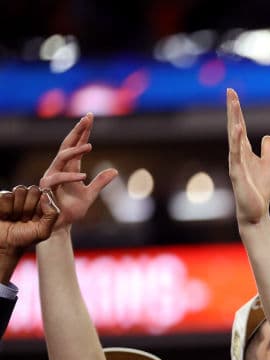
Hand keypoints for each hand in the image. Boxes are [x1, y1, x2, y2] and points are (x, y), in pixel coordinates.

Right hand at [0, 185, 60, 260]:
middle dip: (29, 206)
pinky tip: (5, 216)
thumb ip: (52, 214)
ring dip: (17, 208)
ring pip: (19, 190)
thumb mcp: (44, 231)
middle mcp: (29, 198)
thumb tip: (46, 194)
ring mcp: (15, 197)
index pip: (46, 193)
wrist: (4, 245)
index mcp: (42, 204)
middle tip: (24, 219)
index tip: (36, 219)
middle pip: (33, 190)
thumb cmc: (24, 238)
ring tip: (14, 217)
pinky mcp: (1, 198)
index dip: (41, 206)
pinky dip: (5, 208)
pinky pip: (6, 195)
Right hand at [39, 114, 117, 229]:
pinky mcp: (47, 186)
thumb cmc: (71, 209)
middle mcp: (60, 168)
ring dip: (76, 151)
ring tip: (90, 145)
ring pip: (62, 157)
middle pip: (68, 144)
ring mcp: (52, 175)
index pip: (77, 145)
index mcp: (70, 167)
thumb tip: (115, 170)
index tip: (90, 117)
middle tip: (87, 118)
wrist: (60, 225)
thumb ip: (101, 182)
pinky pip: (59, 177)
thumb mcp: (91, 194)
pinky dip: (71, 176)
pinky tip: (83, 176)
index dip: (83, 131)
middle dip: (77, 130)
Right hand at [226, 88, 269, 225]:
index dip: (237, 111)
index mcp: (245, 151)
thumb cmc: (259, 191)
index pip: (240, 126)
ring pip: (234, 138)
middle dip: (233, 109)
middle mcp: (238, 154)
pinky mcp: (238, 174)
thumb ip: (267, 151)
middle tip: (230, 91)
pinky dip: (237, 141)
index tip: (233, 93)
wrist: (256, 212)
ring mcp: (236, 163)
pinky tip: (238, 129)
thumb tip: (268, 136)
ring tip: (233, 103)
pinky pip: (236, 155)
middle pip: (234, 127)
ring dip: (234, 120)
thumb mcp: (267, 166)